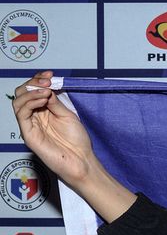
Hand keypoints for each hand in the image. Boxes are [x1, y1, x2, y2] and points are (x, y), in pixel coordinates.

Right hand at [10, 70, 136, 221]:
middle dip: (33, 83)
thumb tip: (46, 87)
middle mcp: (33, 117)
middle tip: (47, 80)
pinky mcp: (28, 133)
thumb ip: (55, 102)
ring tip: (46, 90)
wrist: (81, 160)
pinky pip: (21, 113)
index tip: (50, 74)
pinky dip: (30, 102)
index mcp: (43, 111)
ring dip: (31, 91)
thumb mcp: (67, 115)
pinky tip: (43, 99)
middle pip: (22, 94)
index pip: (33, 91)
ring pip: (18, 101)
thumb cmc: (77, 140)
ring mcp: (29, 125)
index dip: (38, 80)